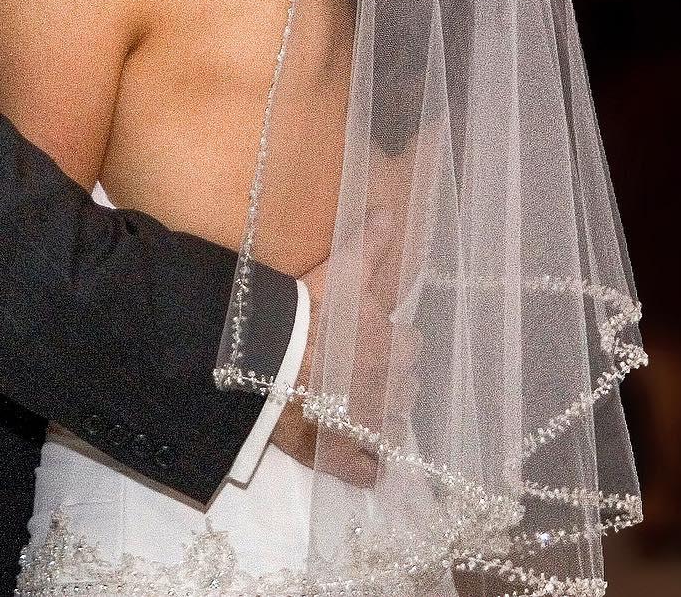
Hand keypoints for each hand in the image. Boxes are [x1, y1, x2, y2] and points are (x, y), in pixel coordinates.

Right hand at [271, 208, 417, 487]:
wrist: (271, 353)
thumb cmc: (310, 308)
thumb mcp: (346, 269)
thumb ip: (372, 244)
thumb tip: (391, 210)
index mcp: (393, 346)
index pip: (409, 346)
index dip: (391, 342)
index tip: (370, 337)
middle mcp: (390, 389)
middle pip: (404, 388)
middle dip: (388, 381)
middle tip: (357, 370)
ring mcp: (368, 426)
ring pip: (391, 427)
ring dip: (378, 419)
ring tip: (354, 409)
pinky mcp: (341, 454)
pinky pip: (366, 469)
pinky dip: (366, 467)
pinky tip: (362, 462)